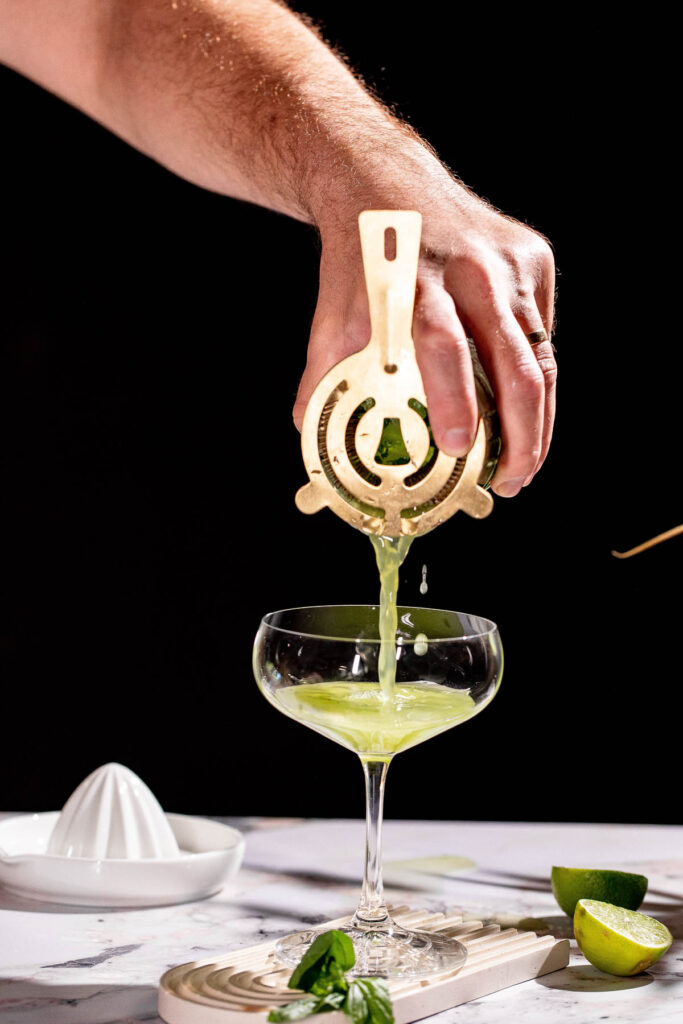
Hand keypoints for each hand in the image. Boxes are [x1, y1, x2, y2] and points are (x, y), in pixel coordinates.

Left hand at [294, 177, 555, 497]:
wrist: (384, 182)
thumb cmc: (361, 260)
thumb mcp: (333, 313)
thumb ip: (324, 376)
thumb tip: (310, 439)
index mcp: (415, 283)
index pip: (442, 347)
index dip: (454, 400)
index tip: (457, 448)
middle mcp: (471, 270)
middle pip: (514, 363)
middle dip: (520, 434)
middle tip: (509, 482)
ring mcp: (510, 263)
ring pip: (541, 357)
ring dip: (538, 421)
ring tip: (523, 466)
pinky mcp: (533, 258)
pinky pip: (543, 333)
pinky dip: (537, 380)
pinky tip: (523, 414)